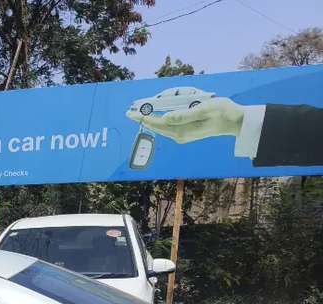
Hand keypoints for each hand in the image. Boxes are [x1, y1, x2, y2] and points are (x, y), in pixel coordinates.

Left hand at [127, 98, 245, 143]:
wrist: (234, 121)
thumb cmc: (222, 112)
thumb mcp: (204, 109)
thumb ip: (184, 115)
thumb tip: (165, 118)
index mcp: (182, 130)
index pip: (158, 123)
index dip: (145, 117)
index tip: (133, 113)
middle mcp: (179, 135)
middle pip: (157, 126)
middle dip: (143, 119)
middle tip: (129, 112)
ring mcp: (182, 134)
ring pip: (161, 127)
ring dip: (150, 119)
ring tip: (137, 113)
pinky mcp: (185, 131)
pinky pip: (168, 126)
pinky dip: (159, 120)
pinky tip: (153, 115)